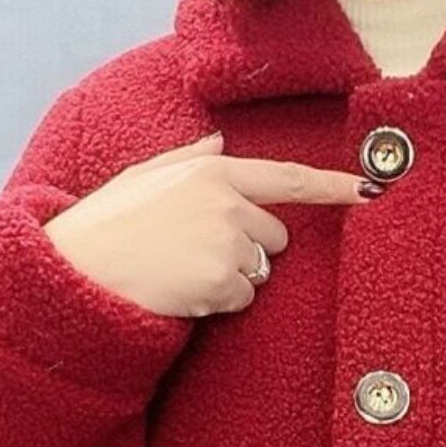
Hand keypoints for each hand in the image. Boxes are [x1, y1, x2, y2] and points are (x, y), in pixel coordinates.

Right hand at [42, 129, 379, 318]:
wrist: (74, 272)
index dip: (333, 186)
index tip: (371, 191)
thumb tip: (218, 144)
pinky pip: (240, 298)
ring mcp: (226, 243)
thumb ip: (186, 159)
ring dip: (229, 277)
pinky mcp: (221, 281)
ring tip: (179, 272)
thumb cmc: (104, 226)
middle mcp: (227, 203)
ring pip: (258, 270)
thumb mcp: (141, 178)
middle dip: (247, 248)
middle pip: (274, 235)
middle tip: (193, 253)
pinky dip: (217, 302)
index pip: (288, 177)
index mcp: (210, 172)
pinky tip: (180, 292)